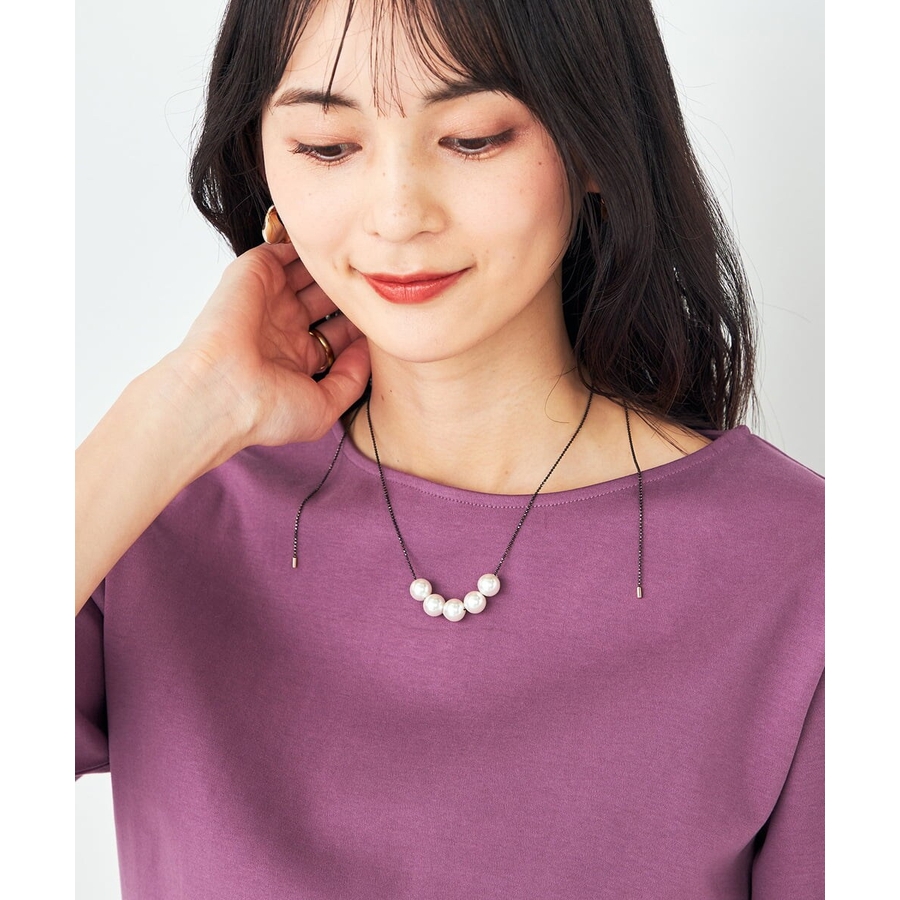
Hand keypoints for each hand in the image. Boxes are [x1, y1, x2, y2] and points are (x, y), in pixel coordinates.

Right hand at [171, 241, 369, 452]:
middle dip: (351, 293)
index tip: (386, 318)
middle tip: (377, 285)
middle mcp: (284, 327)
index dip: (362, 325)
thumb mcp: (324, 407)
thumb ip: (352, 379)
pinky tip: (334, 243)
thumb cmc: (267, 410)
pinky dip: (305, 243)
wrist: (223, 392)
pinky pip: (283, 249)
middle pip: (327, 300)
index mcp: (298, 358)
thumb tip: (369, 351)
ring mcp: (269, 300)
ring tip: (362, 261)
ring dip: (332, 268)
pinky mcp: (252, 275)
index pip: (338, 333)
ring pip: (309, 273)